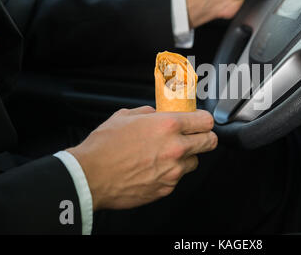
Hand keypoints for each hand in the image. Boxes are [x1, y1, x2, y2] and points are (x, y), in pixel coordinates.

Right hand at [67, 107, 216, 210]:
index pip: (206, 121)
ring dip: (187, 157)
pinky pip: (178, 178)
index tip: (200, 122)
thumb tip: (157, 113)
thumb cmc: (104, 146)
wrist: (89, 176)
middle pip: (210, 142)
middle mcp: (175, 148)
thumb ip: (148, 112)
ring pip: (195, 161)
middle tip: (194, 137)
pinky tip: (155, 168)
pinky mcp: (166, 188)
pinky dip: (171, 173)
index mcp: (168, 125)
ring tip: (168, 155)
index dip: (204, 120)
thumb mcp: (125, 116)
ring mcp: (173, 170)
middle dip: (204, 138)